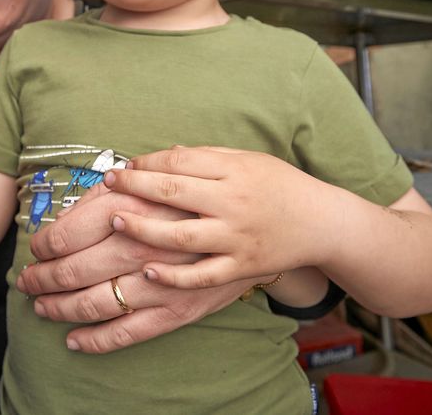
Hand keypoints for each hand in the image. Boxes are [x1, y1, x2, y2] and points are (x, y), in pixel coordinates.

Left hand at [16, 184, 251, 352]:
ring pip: (93, 303)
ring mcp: (160, 282)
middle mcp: (140, 246)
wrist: (270, 219)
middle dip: (41, 279)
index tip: (35, 248)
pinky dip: (97, 340)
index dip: (42, 245)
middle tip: (25, 281)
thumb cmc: (209, 190)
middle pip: (72, 270)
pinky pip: (129, 332)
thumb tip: (76, 201)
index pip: (67, 234)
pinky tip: (74, 340)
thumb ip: (119, 187)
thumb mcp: (161, 173)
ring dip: (60, 309)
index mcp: (131, 208)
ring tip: (41, 307)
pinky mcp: (178, 308)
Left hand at [104, 145, 331, 288]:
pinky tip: (148, 271)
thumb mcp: (245, 160)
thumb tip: (162, 155)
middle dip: (135, 188)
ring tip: (117, 221)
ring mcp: (236, 238)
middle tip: (109, 185)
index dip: (146, 163)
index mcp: (232, 171)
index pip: (179, 164)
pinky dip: (175, 276)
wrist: (322, 222)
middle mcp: (232, 203)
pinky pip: (203, 276)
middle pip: (174, 194)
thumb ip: (203, 158)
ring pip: (181, 237)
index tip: (122, 167)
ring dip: (144, 229)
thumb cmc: (278, 185)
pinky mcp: (241, 268)